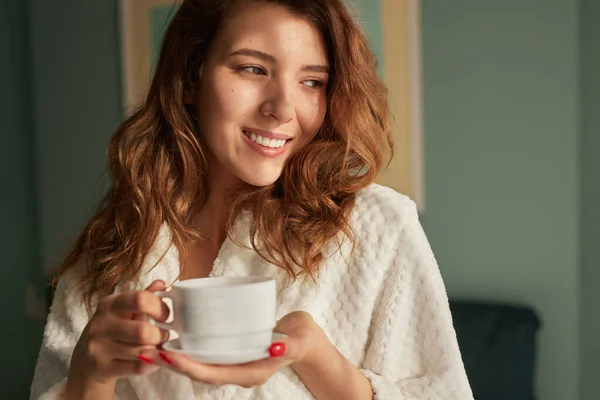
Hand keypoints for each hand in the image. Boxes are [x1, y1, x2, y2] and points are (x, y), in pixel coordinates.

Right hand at [68, 280, 170, 385]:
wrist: (86, 360)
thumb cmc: (112, 330)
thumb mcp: (124, 310)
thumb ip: (144, 296)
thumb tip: (162, 283)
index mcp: (109, 304)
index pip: (140, 299)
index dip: (160, 308)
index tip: (166, 316)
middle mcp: (100, 324)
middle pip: (143, 331)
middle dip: (161, 335)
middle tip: (164, 336)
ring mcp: (98, 347)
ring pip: (142, 351)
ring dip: (157, 350)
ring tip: (157, 347)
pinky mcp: (101, 368)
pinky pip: (138, 367)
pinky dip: (152, 364)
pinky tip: (152, 360)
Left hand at [141, 311, 324, 387]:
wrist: (305, 340)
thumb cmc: (302, 339)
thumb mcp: (299, 340)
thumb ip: (289, 345)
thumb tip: (276, 346)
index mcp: (248, 372)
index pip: (212, 374)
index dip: (189, 366)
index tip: (168, 356)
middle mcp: (236, 369)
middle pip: (199, 370)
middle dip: (172, 363)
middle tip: (146, 351)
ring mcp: (233, 361)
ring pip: (198, 362)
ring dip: (174, 356)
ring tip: (150, 345)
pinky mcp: (231, 349)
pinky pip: (205, 352)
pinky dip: (187, 346)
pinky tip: (172, 333)